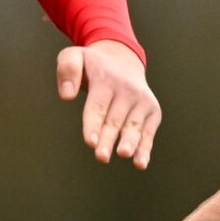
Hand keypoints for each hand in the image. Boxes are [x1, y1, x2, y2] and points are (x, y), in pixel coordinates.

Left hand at [58, 40, 160, 169]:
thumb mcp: (75, 56)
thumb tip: (66, 96)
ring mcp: (142, 100)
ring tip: (123, 154)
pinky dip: (145, 148)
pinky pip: (148, 131)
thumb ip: (67, 70)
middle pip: (114, 119)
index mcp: (106, 79)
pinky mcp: (153, 110)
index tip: (90, 141)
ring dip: (129, 142)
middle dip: (108, 138)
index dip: (93, 124)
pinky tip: (140, 163)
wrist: (124, 60)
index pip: (98, 105)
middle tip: (101, 156)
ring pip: (133, 126)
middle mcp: (127, 90)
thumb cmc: (93, 65)